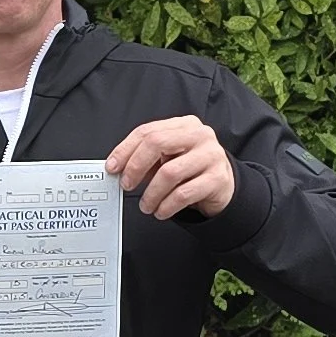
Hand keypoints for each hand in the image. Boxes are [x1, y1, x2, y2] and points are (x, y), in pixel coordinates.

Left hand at [107, 114, 236, 221]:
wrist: (223, 185)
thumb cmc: (191, 170)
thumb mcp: (168, 158)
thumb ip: (145, 159)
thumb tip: (118, 168)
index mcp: (183, 125)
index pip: (147, 132)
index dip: (125, 150)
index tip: (112, 167)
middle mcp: (199, 135)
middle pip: (157, 144)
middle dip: (135, 167)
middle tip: (126, 185)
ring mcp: (211, 155)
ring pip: (169, 173)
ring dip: (151, 194)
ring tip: (146, 205)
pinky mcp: (217, 178)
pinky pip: (183, 194)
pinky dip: (167, 205)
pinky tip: (161, 211)